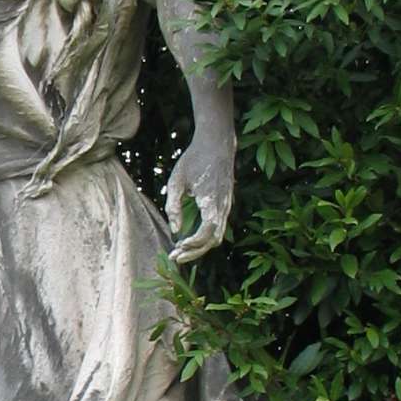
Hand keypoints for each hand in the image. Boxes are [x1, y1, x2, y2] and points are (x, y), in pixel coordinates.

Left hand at [165, 134, 232, 263]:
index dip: (193, 245)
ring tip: (180, 250)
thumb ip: (173, 206)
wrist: (217, 144)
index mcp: (211, 200)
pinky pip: (218, 227)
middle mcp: (223, 206)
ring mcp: (227, 206)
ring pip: (218, 236)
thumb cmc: (193, 159)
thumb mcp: (176, 180)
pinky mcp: (226, 204)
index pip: (207, 232)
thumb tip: (175, 230)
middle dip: (195, 252)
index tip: (177, 248)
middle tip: (175, 257)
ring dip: (200, 247)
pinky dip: (205, 238)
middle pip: (213, 240)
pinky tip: (190, 239)